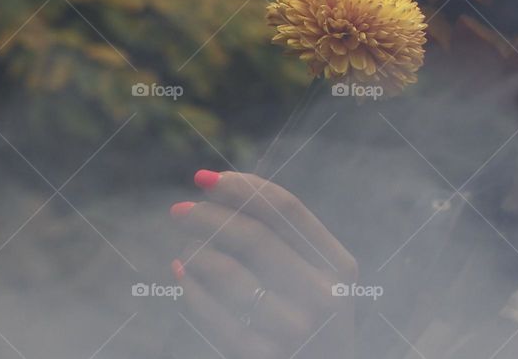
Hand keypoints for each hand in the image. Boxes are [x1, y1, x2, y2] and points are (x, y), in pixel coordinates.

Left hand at [170, 170, 357, 358]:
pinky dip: (192, 291)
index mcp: (338, 266)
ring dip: (198, 253)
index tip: (204, 178)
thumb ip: (278, 235)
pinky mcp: (265, 358)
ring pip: (231, 275)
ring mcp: (296, 330)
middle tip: (179, 210)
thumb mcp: (310, 274)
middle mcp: (324, 296)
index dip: (242, 188)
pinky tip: (182, 276)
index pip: (287, 210)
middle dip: (209, 217)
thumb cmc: (303, 313)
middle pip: (256, 237)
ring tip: (185, 247)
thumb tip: (215, 185)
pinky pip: (216, 316)